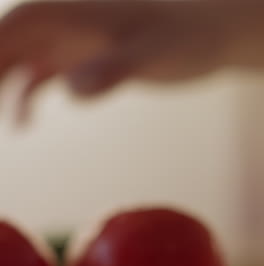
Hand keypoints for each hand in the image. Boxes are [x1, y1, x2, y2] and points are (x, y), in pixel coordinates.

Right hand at [0, 1, 262, 117]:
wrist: (208, 34)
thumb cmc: (185, 37)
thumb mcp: (152, 54)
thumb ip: (113, 69)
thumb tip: (70, 88)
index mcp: (73, 12)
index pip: (17, 26)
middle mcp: (66, 23)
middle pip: (12, 43)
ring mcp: (73, 41)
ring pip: (22, 59)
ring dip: (5, 87)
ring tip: (8, 124)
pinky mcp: (83, 59)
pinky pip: (43, 75)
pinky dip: (27, 96)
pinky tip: (25, 123)